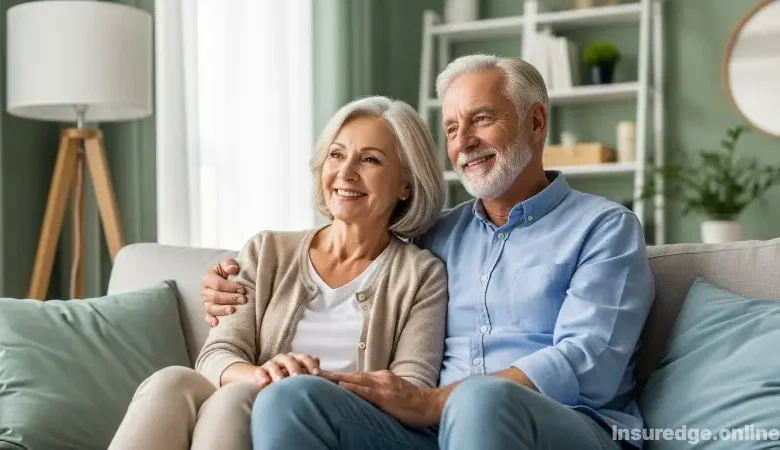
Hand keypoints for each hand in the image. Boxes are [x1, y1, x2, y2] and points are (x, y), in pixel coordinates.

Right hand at [202, 257, 244, 326]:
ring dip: (222, 310)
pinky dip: (210, 321)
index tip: (243, 290)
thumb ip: (229, 264)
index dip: (231, 287)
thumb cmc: (229, 272)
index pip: (218, 284)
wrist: (229, 281)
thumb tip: (233, 269)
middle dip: (230, 299)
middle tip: (243, 300)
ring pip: (211, 308)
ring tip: (233, 311)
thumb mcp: (228, 264)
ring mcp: (206, 303)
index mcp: (208, 278)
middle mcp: (205, 292)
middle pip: (215, 297)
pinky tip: (216, 324)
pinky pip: (207, 318)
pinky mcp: (209, 312)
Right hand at [254, 353, 321, 386]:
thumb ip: (312, 372)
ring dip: (278, 373)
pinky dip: (262, 377)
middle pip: (290, 360)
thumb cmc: (286, 377)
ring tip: (280, 382)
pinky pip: (259, 373)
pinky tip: (264, 384)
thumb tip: (329, 370)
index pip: (305, 358)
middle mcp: (284, 359)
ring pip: (274, 365)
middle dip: (295, 368)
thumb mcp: (300, 374)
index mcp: (296, 359)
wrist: (262, 377)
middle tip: (298, 377)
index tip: (317, 374)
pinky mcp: (259, 372)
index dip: (311, 364)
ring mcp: (271, 365)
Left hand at [320, 370, 441, 427]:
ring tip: (319, 377)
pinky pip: (367, 391)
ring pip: (355, 380)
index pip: (354, 375)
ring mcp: (383, 386)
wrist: (431, 404)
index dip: (337, 375)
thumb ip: (377, 392)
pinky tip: (341, 386)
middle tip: (312, 372)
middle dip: (331, 374)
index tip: (321, 375)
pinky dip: (353, 387)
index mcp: (381, 377)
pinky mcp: (386, 397)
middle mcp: (380, 378)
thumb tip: (361, 396)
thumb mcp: (393, 393)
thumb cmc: (413, 402)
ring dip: (336, 378)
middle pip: (351, 375)